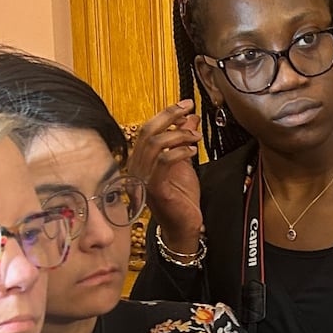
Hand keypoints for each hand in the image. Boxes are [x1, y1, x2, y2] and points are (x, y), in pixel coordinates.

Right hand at [126, 100, 203, 252]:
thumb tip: (189, 117)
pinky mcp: (154, 189)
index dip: (166, 114)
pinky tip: (193, 151)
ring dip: (179, 135)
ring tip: (196, 137)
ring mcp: (143, 178)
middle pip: (148, 132)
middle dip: (170, 116)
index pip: (148, 129)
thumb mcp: (184, 162)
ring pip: (156, 144)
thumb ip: (183, 140)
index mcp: (141, 159)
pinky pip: (164, 161)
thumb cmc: (181, 199)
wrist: (184, 228)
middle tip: (188, 109)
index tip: (185, 104)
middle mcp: (137, 167)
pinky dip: (180, 151)